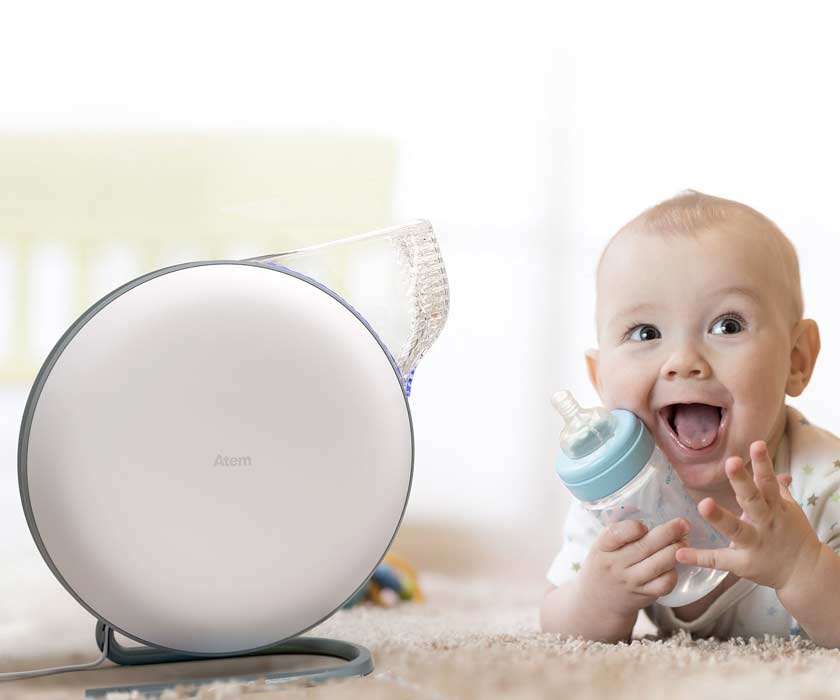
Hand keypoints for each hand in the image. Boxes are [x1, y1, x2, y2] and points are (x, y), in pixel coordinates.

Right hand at [581, 517, 689, 618]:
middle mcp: (615, 565)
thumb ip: (620, 531)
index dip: (634, 527)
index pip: (617, 533)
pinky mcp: (644, 595)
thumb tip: (645, 506)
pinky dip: (674, 573)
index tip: (645, 524)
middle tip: (683, 523)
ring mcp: (630, 582)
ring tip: (684, 541)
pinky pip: (664, 584)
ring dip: (675, 550)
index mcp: (602, 548)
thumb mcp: (601, 546)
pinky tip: (675, 564)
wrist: (597, 601)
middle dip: (668, 532)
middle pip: (644, 547)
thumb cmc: (605, 564)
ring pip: (658, 565)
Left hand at [674, 440, 822, 590]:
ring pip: (736, 529)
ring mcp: (754, 544)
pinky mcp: (742, 563)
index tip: (756, 444)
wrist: (806, 573)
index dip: (763, 464)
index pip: (768, 482)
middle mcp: (765, 523)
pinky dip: (699, 557)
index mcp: (775, 508)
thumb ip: (779, 490)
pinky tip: (680, 553)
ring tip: (703, 504)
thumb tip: (780, 471)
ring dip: (719, 517)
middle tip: (731, 462)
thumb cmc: (792, 535)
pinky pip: (718, 560)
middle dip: (743, 482)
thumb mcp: (789, 510)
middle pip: (753, 500)